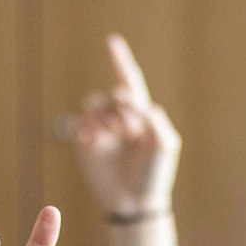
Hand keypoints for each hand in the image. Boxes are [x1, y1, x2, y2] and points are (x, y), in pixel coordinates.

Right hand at [72, 34, 180, 215]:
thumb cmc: (155, 175)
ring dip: (105, 116)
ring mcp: (101, 131)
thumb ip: (155, 119)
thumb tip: (136, 102)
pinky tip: (93, 139)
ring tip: (112, 135)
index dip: (120, 62)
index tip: (111, 42)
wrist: (135, 204)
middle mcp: (119, 120)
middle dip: (123, 109)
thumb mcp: (165, 145)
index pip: (129, 83)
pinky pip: (80, 123)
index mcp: (141, 116)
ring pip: (94, 104)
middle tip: (130, 131)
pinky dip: (86, 126)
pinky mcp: (85, 144)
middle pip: (114, 95)